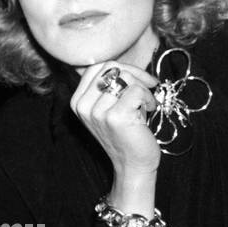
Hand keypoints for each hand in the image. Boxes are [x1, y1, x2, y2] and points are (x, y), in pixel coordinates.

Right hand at [70, 61, 161, 188]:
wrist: (133, 164)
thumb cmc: (126, 132)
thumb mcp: (109, 106)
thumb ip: (108, 85)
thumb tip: (122, 63)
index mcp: (77, 101)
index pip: (98, 66)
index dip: (123, 68)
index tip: (138, 80)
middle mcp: (83, 105)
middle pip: (111, 67)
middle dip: (135, 74)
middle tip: (147, 88)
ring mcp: (97, 112)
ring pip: (125, 77)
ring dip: (143, 88)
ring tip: (146, 104)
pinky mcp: (115, 117)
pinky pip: (136, 90)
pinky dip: (148, 98)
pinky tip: (149, 110)